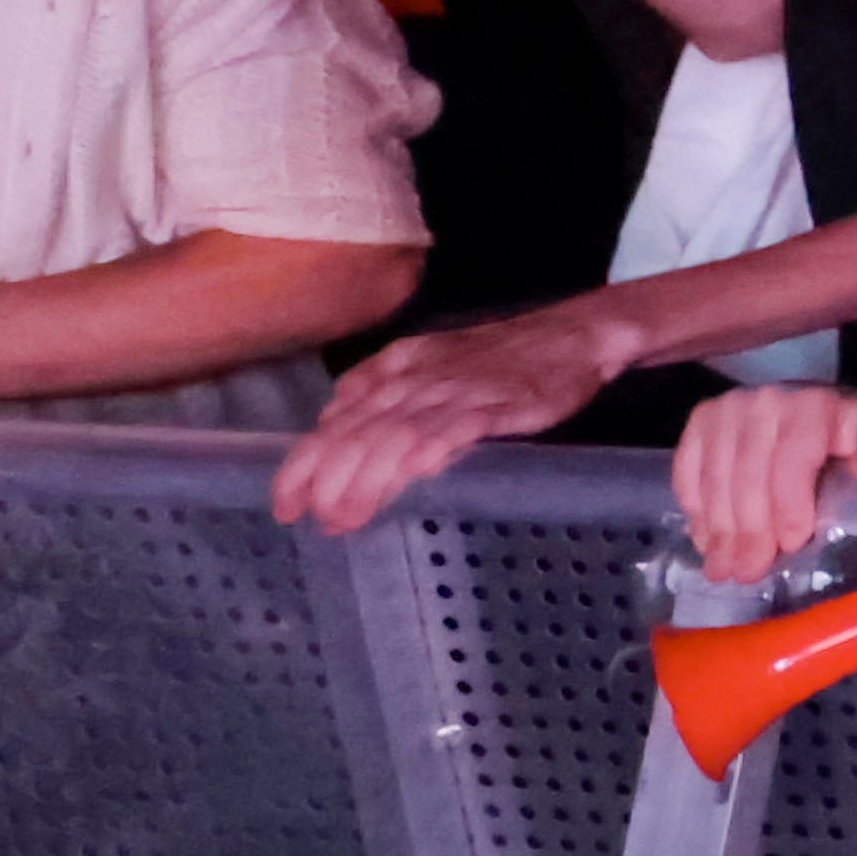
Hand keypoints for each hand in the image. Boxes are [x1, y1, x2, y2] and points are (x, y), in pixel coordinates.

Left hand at [272, 304, 631, 529]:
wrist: (572, 334)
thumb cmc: (498, 356)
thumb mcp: (427, 361)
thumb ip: (378, 388)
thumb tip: (330, 422)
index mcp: (394, 371)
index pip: (334, 423)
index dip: (302, 466)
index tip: (284, 507)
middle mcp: (417, 380)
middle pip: (358, 433)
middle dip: (329, 481)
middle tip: (319, 522)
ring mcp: (458, 391)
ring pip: (398, 435)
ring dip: (368, 478)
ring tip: (349, 517)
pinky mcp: (502, 402)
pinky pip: (460, 424)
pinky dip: (435, 445)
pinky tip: (418, 470)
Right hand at [672, 385, 856, 582]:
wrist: (821, 409)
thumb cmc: (855, 434)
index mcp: (815, 405)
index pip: (792, 459)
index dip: (789, 505)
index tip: (791, 544)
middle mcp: (766, 399)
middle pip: (748, 475)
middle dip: (749, 530)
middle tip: (749, 572)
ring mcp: (728, 408)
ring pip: (714, 478)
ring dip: (718, 529)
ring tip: (724, 568)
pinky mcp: (701, 419)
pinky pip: (687, 470)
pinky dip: (695, 508)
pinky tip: (706, 540)